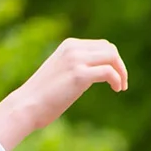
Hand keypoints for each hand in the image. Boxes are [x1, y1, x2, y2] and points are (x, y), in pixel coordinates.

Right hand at [0, 38, 128, 150]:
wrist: (28, 105)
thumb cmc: (44, 95)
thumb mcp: (62, 73)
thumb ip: (77, 68)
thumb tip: (94, 74)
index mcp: (69, 45)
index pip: (102, 45)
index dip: (114, 61)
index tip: (117, 78)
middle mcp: (73, 48)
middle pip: (110, 49)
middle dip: (120, 66)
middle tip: (122, 84)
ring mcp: (76, 60)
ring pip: (112, 57)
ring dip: (122, 72)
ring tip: (121, 88)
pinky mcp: (79, 75)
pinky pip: (108, 72)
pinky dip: (117, 80)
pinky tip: (117, 89)